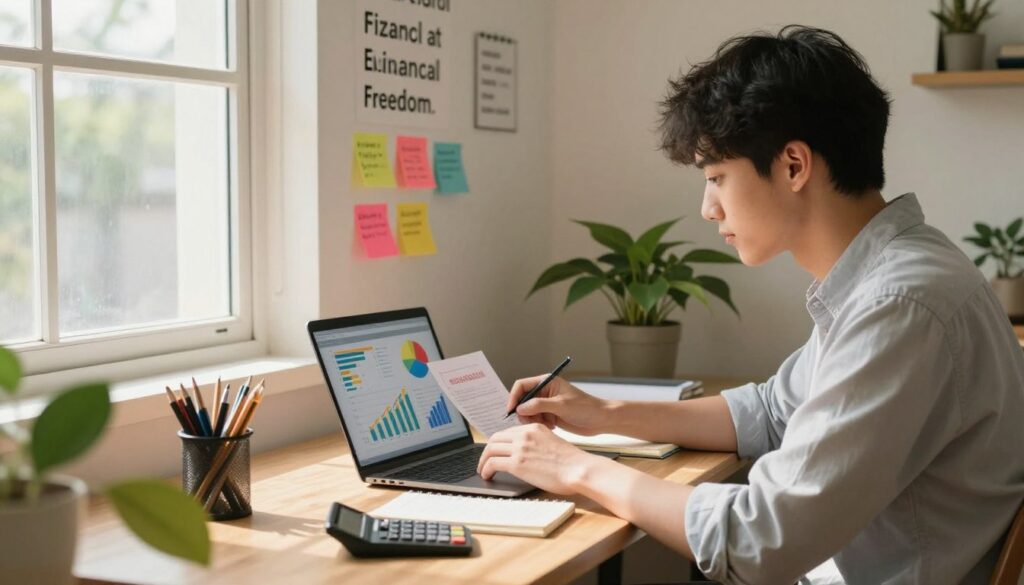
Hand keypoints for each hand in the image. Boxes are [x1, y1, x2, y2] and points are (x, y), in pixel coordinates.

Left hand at [477, 423, 598, 494]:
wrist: (578, 469)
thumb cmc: (571, 462)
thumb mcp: (552, 443)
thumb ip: (537, 444)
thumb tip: (526, 455)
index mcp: (534, 428)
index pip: (508, 432)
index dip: (498, 443)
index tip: (495, 452)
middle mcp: (524, 435)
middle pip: (495, 438)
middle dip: (487, 451)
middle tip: (485, 461)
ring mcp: (520, 448)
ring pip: (490, 450)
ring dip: (483, 461)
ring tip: (483, 470)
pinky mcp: (517, 463)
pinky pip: (492, 463)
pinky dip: (486, 469)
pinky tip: (487, 475)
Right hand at [507, 375, 608, 435]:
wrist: (600, 420)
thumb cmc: (586, 408)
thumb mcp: (561, 405)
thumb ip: (539, 405)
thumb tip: (520, 408)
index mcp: (547, 382)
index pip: (522, 385)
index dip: (514, 397)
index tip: (511, 410)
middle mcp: (544, 392)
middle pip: (522, 400)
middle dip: (524, 412)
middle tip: (531, 422)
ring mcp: (546, 404)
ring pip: (527, 412)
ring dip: (533, 420)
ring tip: (547, 424)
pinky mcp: (549, 415)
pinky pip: (535, 420)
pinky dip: (540, 425)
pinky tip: (552, 426)